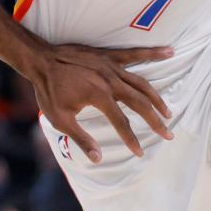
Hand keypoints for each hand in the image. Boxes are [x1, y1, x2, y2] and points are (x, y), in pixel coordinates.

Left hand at [28, 43, 173, 162]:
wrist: (40, 60)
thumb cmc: (48, 90)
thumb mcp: (60, 119)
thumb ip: (81, 138)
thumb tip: (98, 159)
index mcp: (99, 96)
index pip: (121, 122)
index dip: (132, 139)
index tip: (140, 153)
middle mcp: (110, 81)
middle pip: (139, 103)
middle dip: (155, 120)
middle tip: (168, 135)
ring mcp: (111, 66)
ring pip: (142, 83)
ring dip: (157, 98)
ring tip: (168, 111)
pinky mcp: (109, 55)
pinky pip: (135, 54)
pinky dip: (153, 53)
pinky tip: (170, 51)